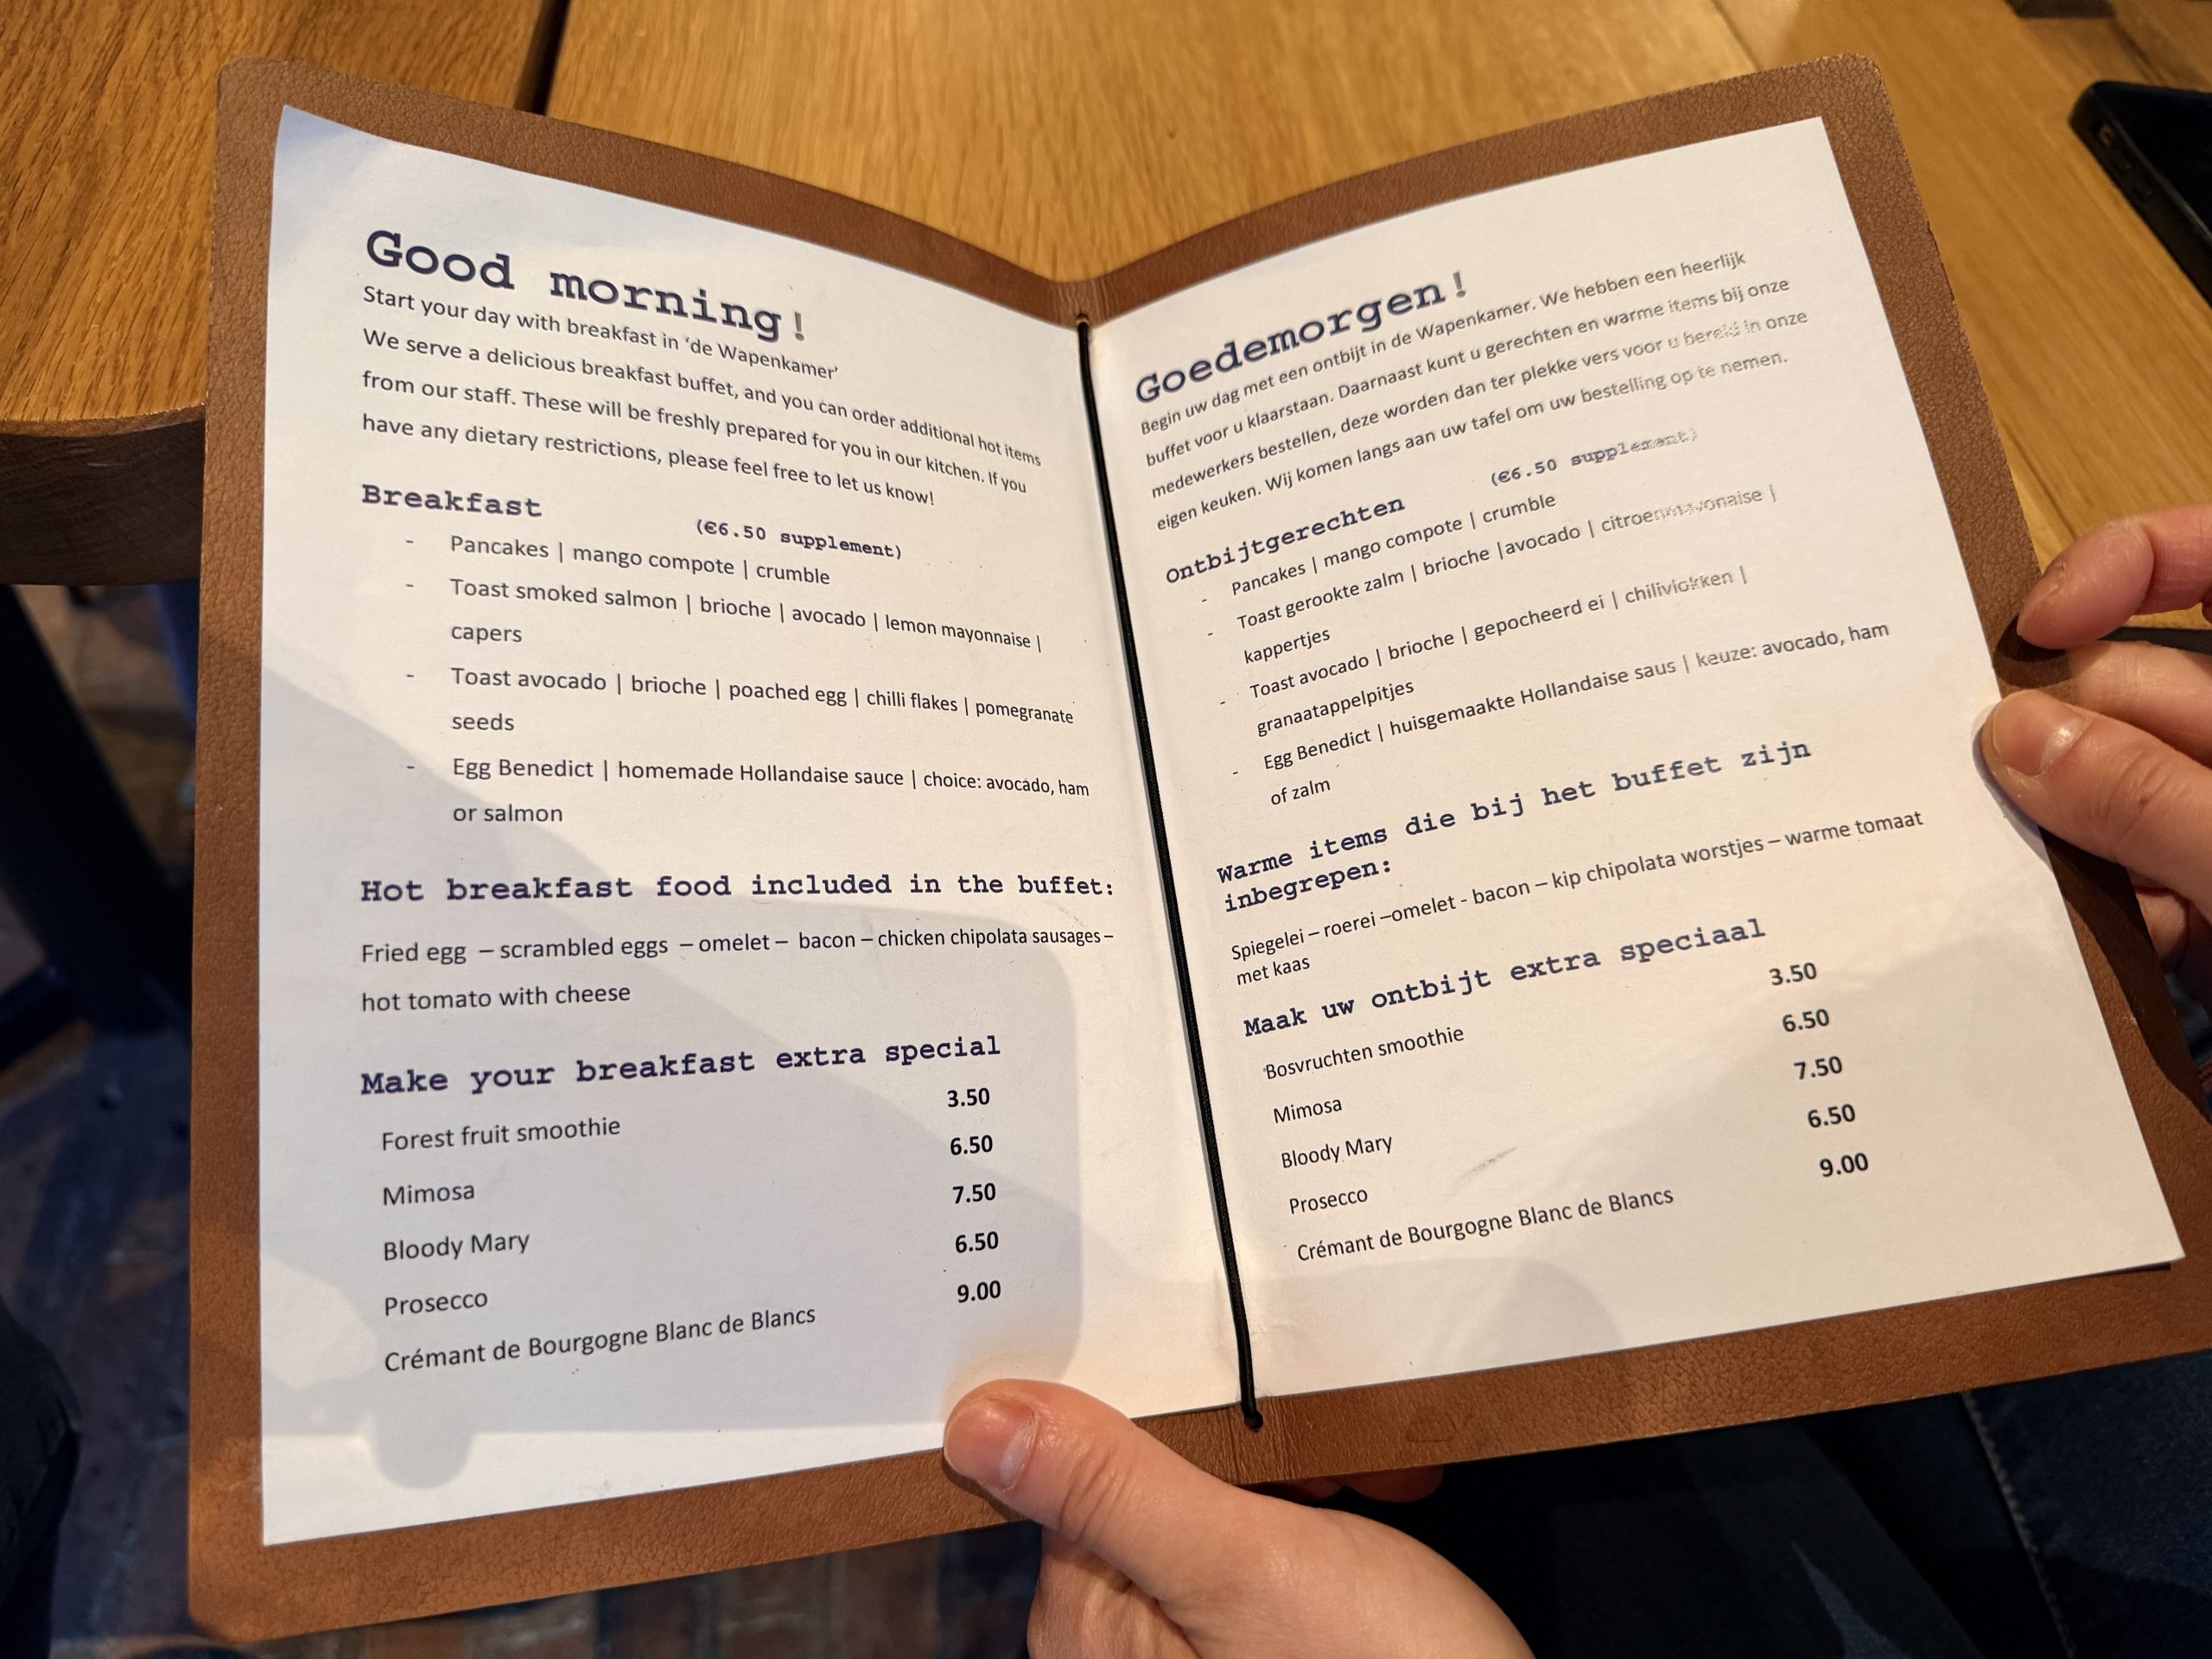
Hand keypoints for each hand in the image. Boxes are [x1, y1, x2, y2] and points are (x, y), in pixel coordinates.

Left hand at [943, 1381, 1529, 1658]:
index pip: (1094, 1456)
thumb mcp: (1245, 1566)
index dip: (1180, 1411)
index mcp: (1090, 1619)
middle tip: (1348, 1467)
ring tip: (1385, 1494)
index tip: (1252, 1397)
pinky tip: (1390, 1515)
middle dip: (1268, 1448)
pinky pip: (1276, 1550)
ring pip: (1234, 1501)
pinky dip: (1339, 1526)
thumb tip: (977, 1422)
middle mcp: (1127, 1643)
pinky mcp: (1260, 1645)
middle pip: (1169, 1474)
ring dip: (1318, 1479)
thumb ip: (1109, 1487)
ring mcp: (1195, 1650)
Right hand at [1979, 507, 2211, 999]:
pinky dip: (2111, 920)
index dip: (2132, 564)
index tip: (2034, 626)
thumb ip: (2153, 796)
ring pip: (2137, 802)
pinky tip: (2084, 949)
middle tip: (1974, 778)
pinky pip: (2152, 897)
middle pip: (2160, 691)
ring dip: (2075, 837)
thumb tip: (2012, 733)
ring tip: (2006, 873)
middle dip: (2066, 727)